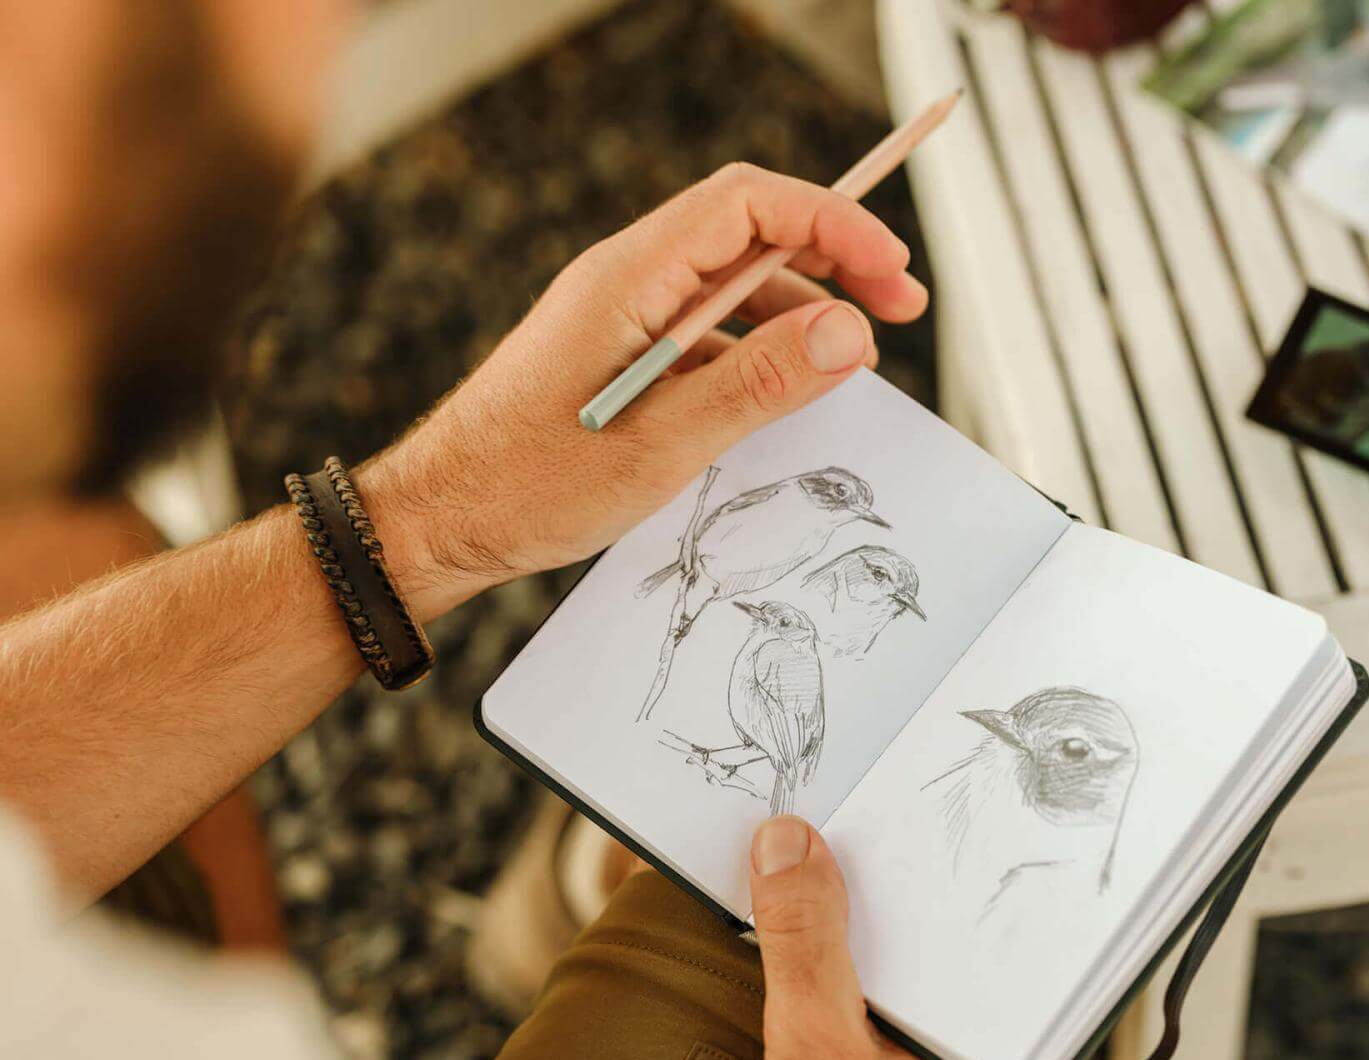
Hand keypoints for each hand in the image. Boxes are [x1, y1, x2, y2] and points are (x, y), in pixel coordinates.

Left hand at [359, 163, 926, 618]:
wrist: (443, 518)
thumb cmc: (530, 486)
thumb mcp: (662, 444)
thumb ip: (758, 384)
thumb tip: (848, 334)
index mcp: (628, 278)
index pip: (750, 205)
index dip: (833, 224)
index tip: (891, 272)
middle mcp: (625, 279)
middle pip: (749, 230)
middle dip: (834, 258)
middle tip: (899, 307)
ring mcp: (620, 313)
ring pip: (732, 281)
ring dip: (801, 305)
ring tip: (854, 357)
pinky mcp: (618, 351)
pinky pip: (705, 326)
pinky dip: (758, 345)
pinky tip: (786, 389)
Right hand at [748, 816, 1047, 1059]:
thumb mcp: (812, 1044)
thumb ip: (802, 940)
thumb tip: (789, 847)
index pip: (999, 958)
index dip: (952, 912)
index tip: (911, 875)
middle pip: (976, 1011)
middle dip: (920, 972)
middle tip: (867, 931)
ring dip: (910, 1039)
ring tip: (854, 1010)